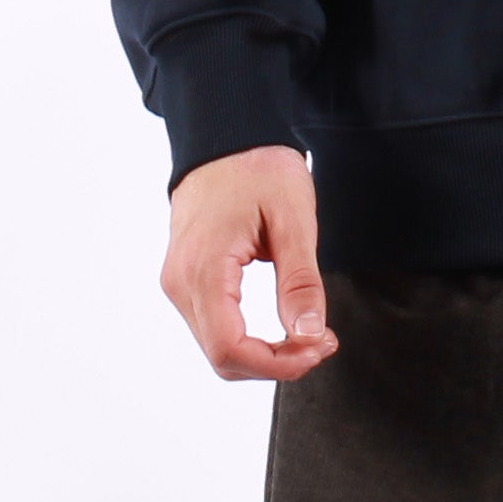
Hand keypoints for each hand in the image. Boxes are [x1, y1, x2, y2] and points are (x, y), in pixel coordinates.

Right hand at [159, 143, 339, 380]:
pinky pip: (214, 326)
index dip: (277, 364)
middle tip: (323, 341)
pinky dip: (249, 337)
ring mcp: (179, 283)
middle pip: (222, 357)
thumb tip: (309, 335)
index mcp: (203, 269)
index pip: (230, 348)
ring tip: (310, 333)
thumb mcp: (293, 218)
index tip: (320, 347)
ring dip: (263, 354)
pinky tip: (284, 325)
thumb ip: (300, 280)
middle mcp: (181, 284)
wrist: (226, 137)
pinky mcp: (187, 280)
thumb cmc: (259, 168)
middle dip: (275, 362)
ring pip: (217, 347)